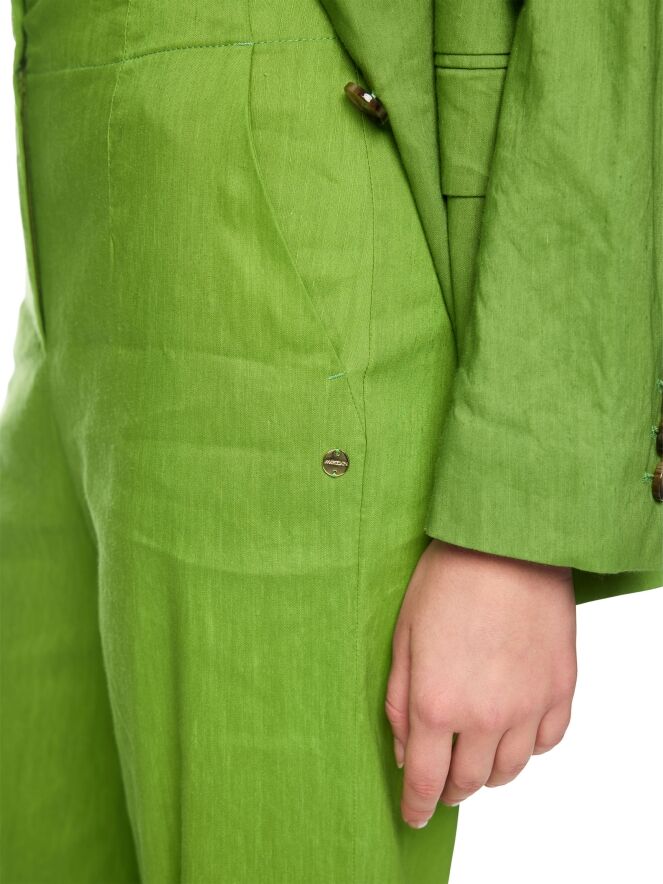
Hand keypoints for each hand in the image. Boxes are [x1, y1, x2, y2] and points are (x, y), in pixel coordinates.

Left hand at [385, 538, 576, 827]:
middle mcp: (486, 716)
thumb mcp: (403, 636)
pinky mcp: (560, 689)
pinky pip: (547, 742)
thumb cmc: (448, 580)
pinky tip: (512, 729)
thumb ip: (399, 701)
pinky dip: (527, 746)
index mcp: (438, 704)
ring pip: (510, 770)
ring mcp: (529, 705)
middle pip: (469, 781)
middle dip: (449, 789)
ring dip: (487, 772)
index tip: (413, 816)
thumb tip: (406, 751)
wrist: (506, 542)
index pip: (426, 780)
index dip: (417, 806)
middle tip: (440, 780)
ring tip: (475, 755)